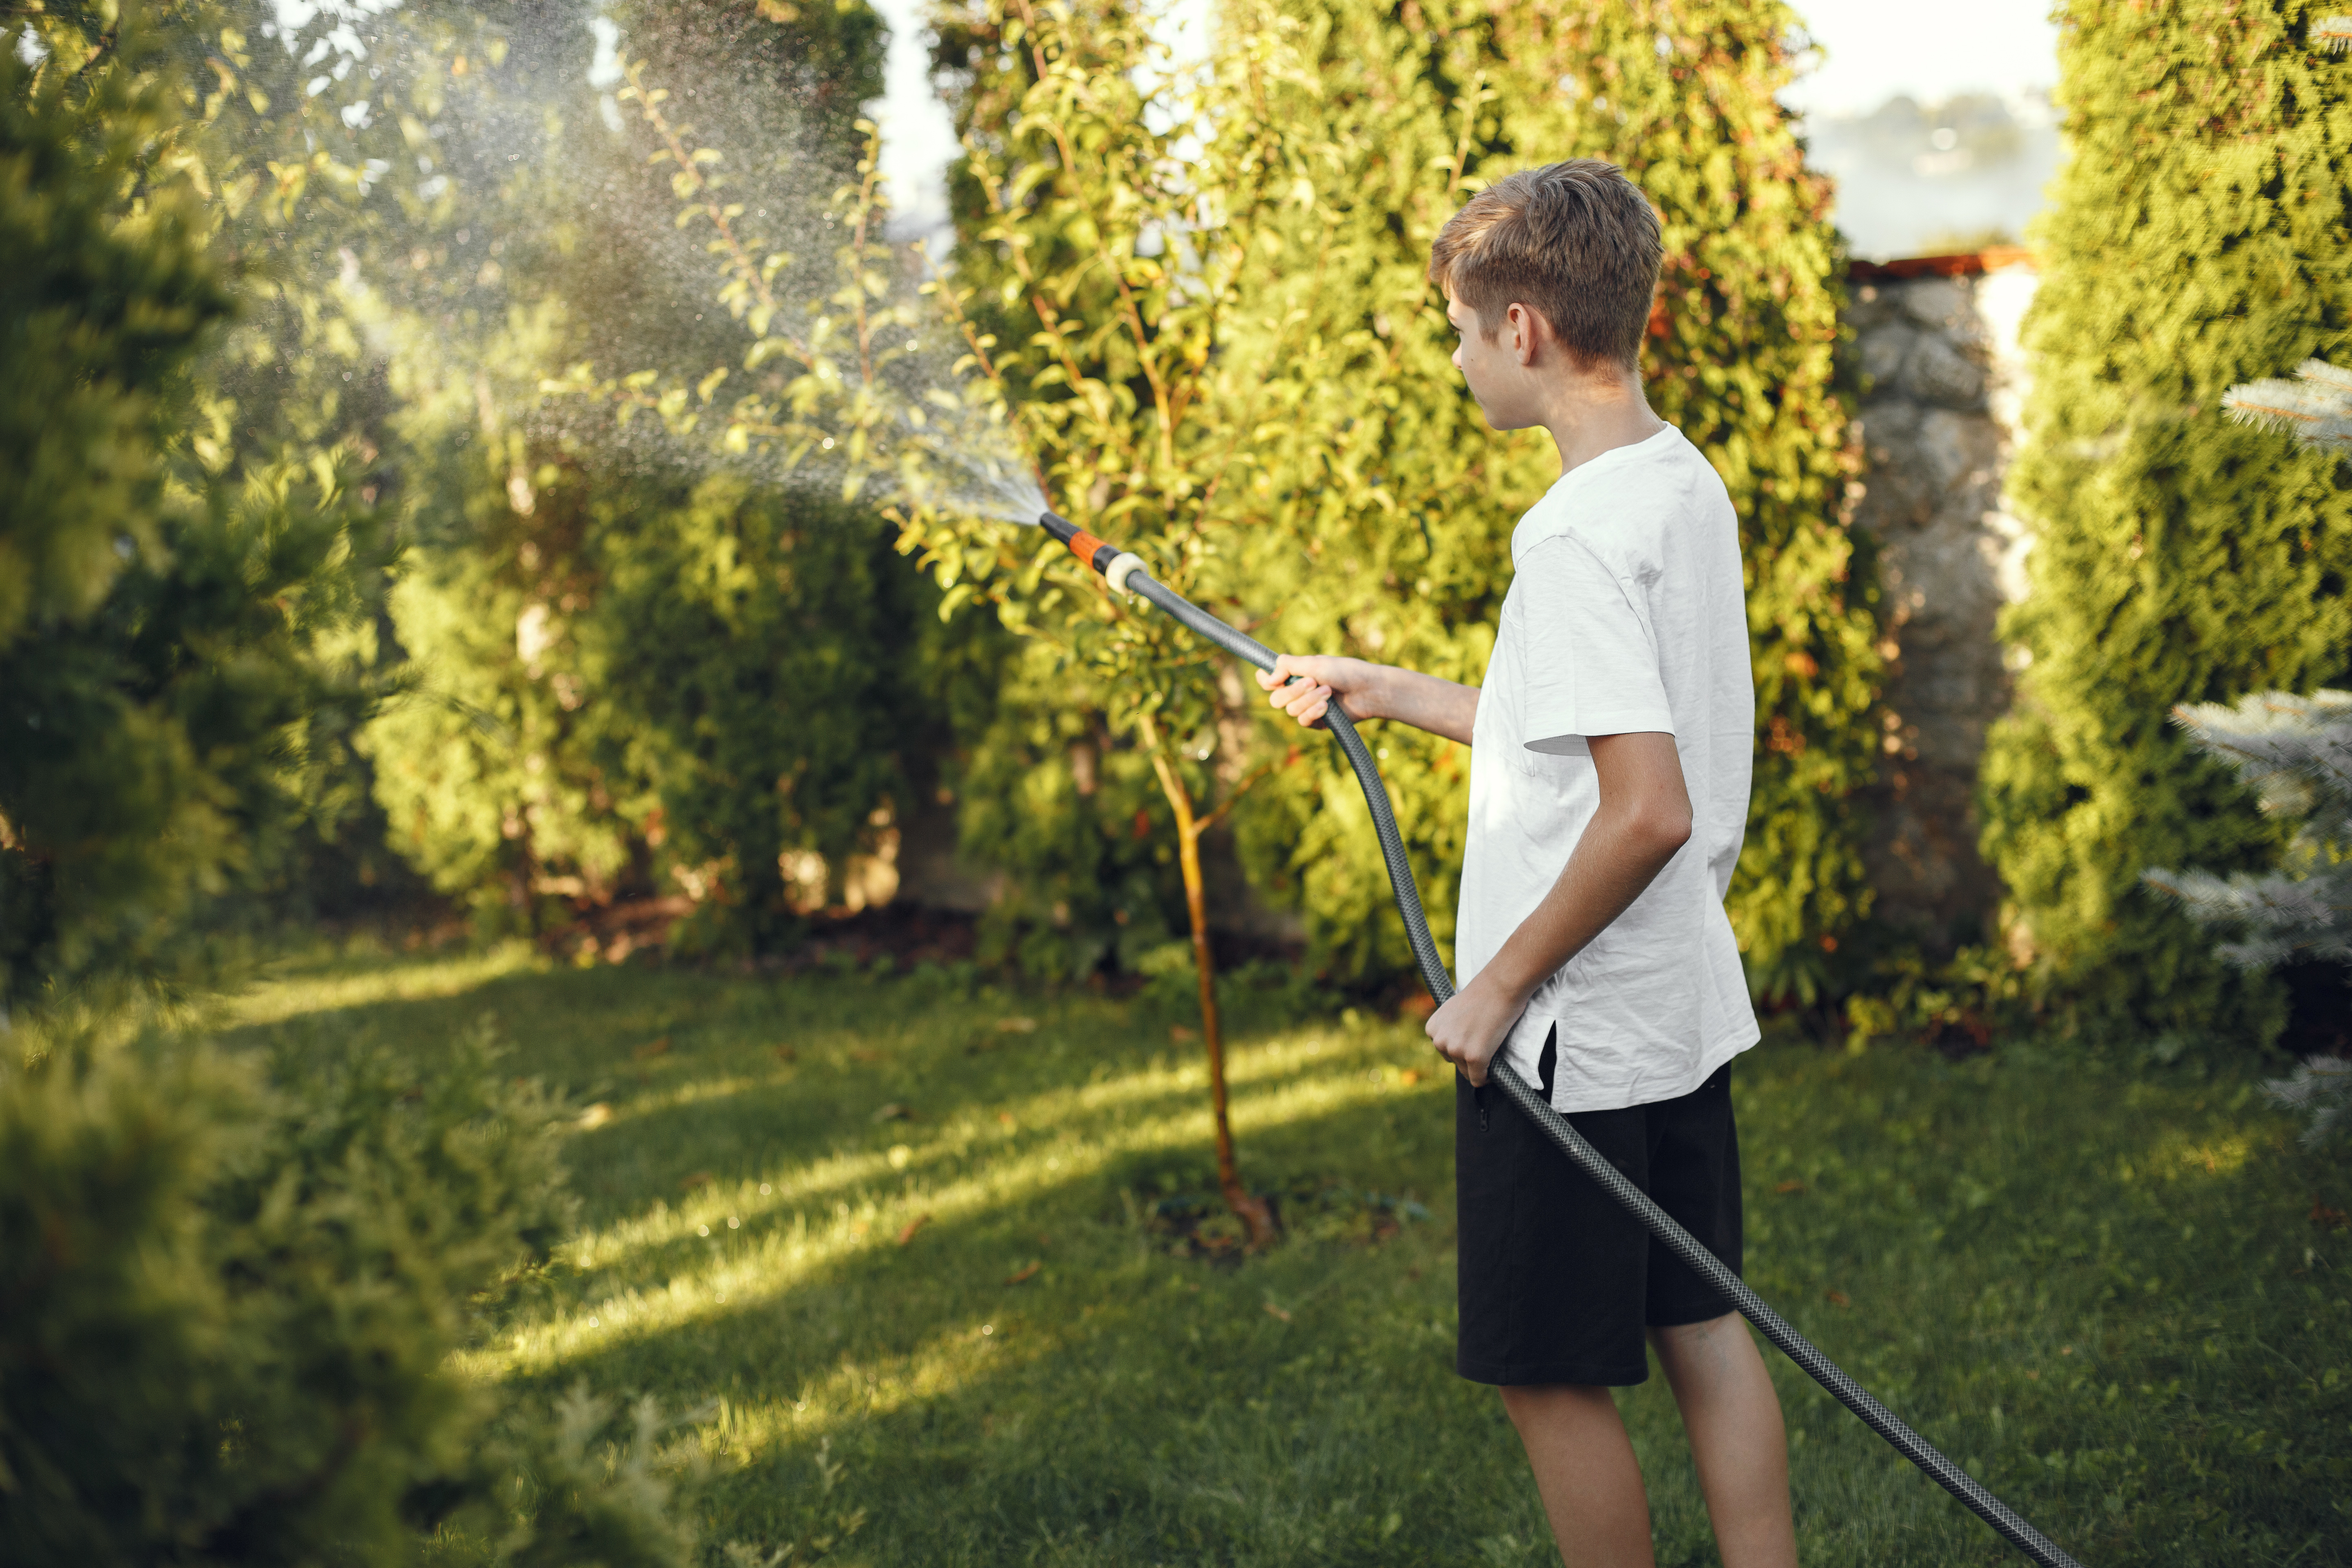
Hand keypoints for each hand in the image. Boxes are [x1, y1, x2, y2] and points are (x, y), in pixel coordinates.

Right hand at [1256, 654, 1381, 728]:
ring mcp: (1307, 708)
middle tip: (1313, 682)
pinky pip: (1303, 721)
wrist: (1368, 690)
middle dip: (1293, 691)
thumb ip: (1288, 666)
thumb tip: (1267, 677)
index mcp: (1297, 675)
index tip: (1268, 678)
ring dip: (1308, 700)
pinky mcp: (1317, 722)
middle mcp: (1299, 692)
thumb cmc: (1345, 672)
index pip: (1271, 681)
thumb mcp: (1315, 664)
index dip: (1265, 680)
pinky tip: (1327, 707)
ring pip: (1290, 710)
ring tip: (1328, 692)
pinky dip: (1313, 712)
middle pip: (1276, 699)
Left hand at [1424, 971, 1524, 1086]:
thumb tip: (1452, 1047)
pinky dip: (1486, 1077)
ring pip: (1466, 1072)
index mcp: (1432, 1029)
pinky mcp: (1474, 1057)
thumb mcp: (1453, 1010)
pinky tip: (1493, 1068)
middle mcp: (1439, 1041)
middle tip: (1485, 1039)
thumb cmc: (1482, 995)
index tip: (1473, 1036)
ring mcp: (1456, 1050)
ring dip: (1479, 1065)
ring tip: (1490, 1045)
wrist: (1499, 986)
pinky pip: (1478, 1080)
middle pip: (1454, 1062)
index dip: (1461, 1046)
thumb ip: (1448, 1028)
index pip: (1445, 1051)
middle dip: (1469, 1056)